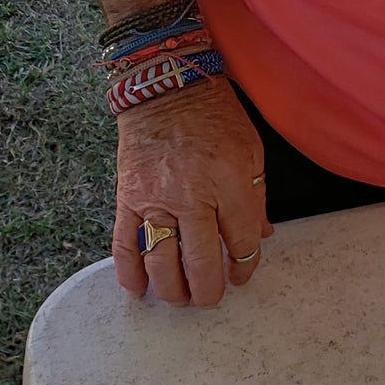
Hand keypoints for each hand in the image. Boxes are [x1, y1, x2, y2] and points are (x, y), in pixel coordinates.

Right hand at [111, 81, 274, 305]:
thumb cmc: (213, 115)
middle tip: (210, 296)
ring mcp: (156, 198)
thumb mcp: (249, 149)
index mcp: (229, 180)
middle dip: (209, 289)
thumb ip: (255, 196)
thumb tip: (258, 237)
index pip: (241, 241)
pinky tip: (139, 289)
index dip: (244, 265)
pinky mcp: (128, 197)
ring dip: (172, 290)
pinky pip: (125, 244)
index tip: (241, 273)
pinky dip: (130, 273)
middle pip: (202, 261)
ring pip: (162, 262)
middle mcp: (193, 194)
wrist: (165, 86)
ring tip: (180, 297)